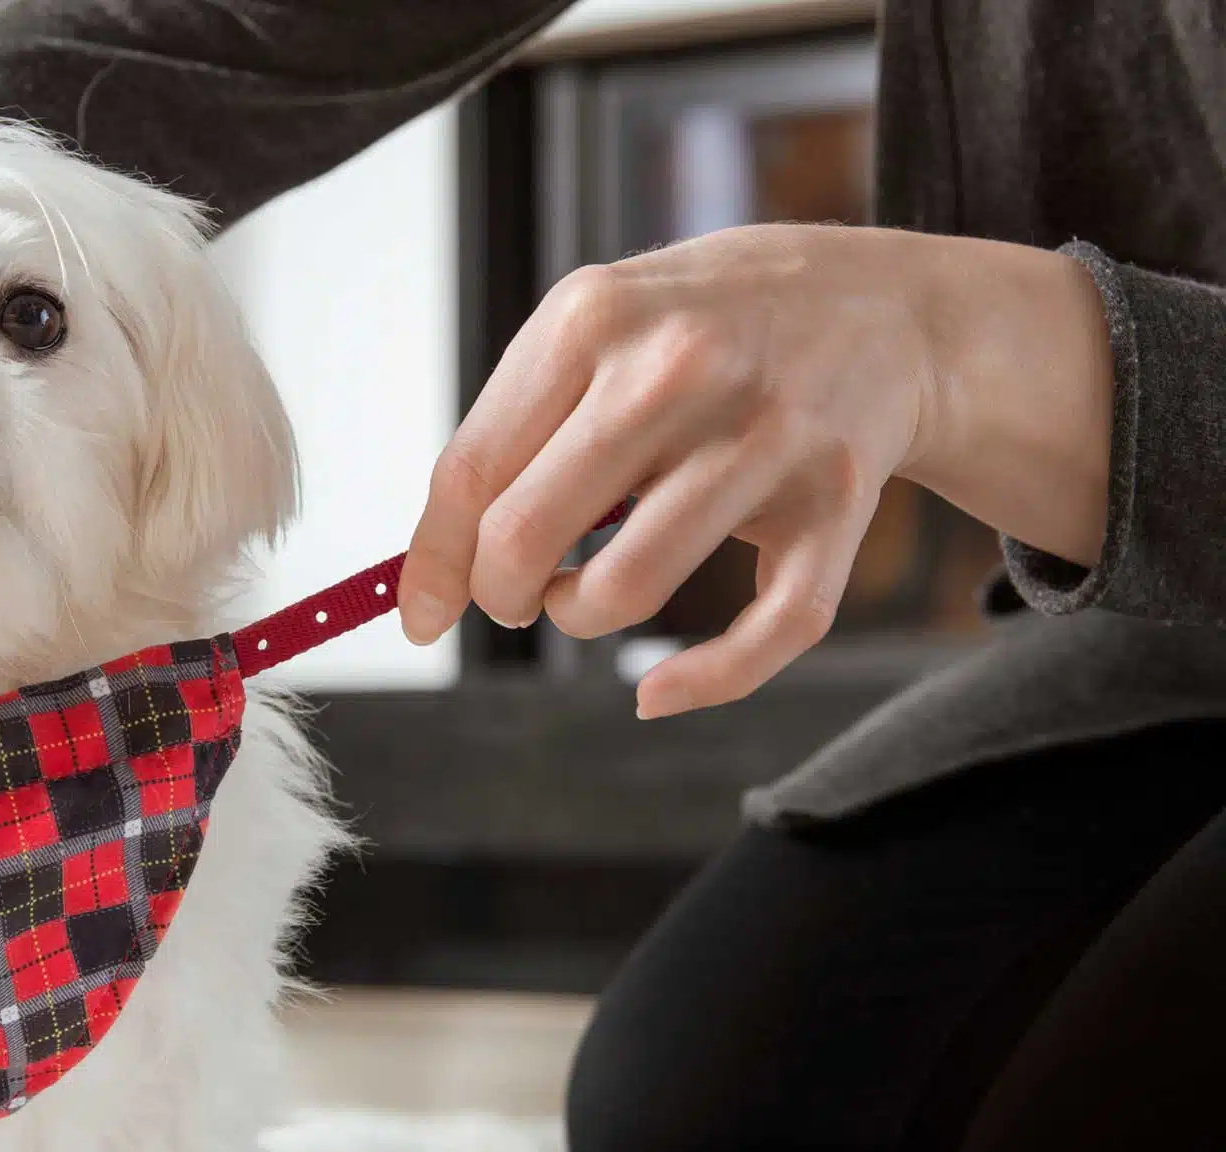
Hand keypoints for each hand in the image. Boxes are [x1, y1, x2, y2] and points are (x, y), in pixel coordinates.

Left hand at [398, 224, 1112, 716]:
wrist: (883, 309)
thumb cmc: (703, 331)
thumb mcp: (598, 330)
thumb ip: (514, 431)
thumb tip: (431, 579)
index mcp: (594, 319)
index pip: (470, 472)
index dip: (433, 563)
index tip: (420, 615)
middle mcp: (679, 369)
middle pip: (526, 536)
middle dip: (501, 593)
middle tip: (517, 592)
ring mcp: (766, 436)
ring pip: (625, 592)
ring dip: (582, 618)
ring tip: (587, 592)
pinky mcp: (835, 503)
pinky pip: (764, 633)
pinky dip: (700, 683)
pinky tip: (657, 690)